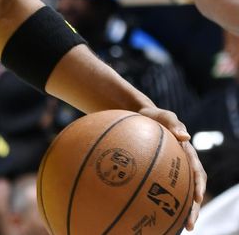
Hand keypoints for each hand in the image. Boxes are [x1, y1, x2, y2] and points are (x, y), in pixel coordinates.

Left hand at [138, 107, 205, 230]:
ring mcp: (171, 171)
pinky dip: (160, 202)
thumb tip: (185, 136)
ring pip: (179, 194)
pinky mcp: (158, 173)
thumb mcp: (163, 116)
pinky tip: (152, 214)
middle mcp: (182, 165)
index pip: (197, 173)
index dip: (198, 186)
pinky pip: (160, 189)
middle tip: (190, 225)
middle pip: (191, 191)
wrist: (140, 115)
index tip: (197, 199)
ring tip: (178, 228)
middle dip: (193, 209)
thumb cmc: (153, 115)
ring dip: (181, 212)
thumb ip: (173, 123)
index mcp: (187, 153)